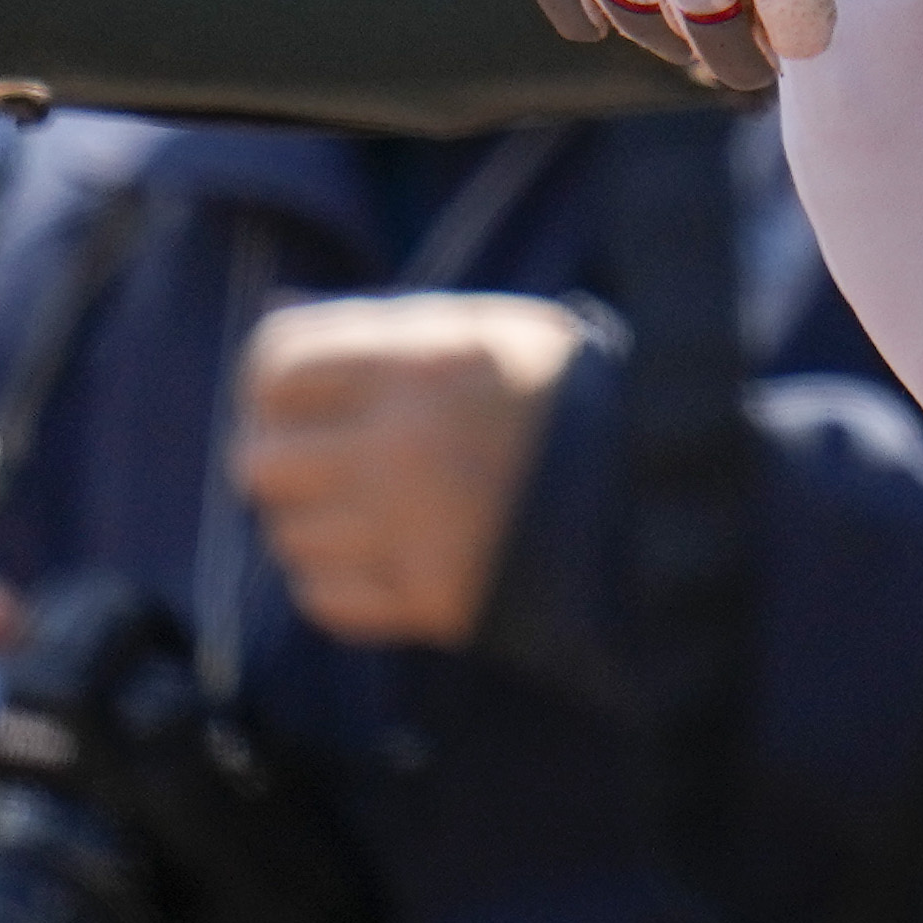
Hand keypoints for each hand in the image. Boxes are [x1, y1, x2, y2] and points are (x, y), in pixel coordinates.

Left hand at [230, 293, 582, 648]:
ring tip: (372, 508)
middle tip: (329, 458)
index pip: (276, 366)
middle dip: (286, 457)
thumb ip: (380, 329)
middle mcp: (406, 446)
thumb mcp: (488, 331)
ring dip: (316, 522)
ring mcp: (412, 530)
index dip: (274, 380)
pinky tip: (385, 556)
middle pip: (260, 461)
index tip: (299, 396)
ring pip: (288, 536)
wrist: (662, 493)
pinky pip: (323, 598)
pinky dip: (339, 581)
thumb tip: (273, 321)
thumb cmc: (566, 398)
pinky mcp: (428, 600)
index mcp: (426, 365)